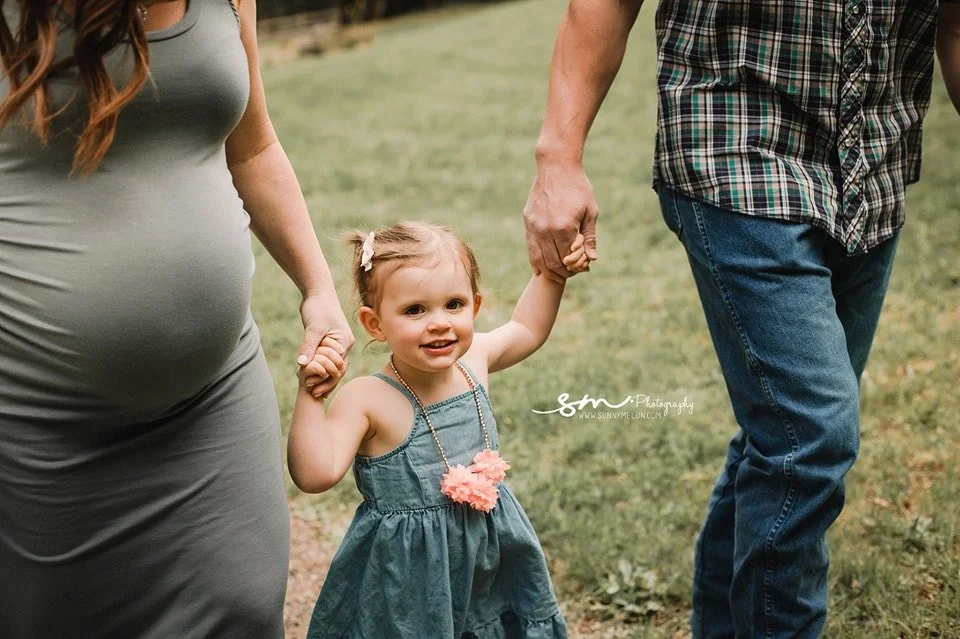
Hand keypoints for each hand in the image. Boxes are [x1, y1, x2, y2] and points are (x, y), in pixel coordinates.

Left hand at [297, 294, 354, 397]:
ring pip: (331, 366)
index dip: (326, 379)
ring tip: (310, 388)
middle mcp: (343, 345)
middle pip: (337, 370)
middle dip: (326, 382)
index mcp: (344, 343)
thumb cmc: (318, 307)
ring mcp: (336, 344)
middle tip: (313, 393)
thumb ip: (308, 346)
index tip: (313, 387)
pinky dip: (318, 367)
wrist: (317, 292)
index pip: (338, 367)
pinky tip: (308, 375)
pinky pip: (324, 359)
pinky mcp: (327, 342)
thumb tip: (302, 365)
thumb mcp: (314, 327)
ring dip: (321, 376)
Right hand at [522, 160, 598, 282]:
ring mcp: (534, 227)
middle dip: (563, 273)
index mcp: (565, 228)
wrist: (556, 167)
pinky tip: (541, 268)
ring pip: (539, 260)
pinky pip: (530, 248)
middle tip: (570, 273)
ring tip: (557, 274)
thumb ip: (590, 237)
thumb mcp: (590, 212)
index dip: (576, 268)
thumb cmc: (578, 188)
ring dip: (548, 271)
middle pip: (553, 263)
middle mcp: (546, 230)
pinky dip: (536, 261)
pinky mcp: (528, 222)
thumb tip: (592, 259)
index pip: (569, 259)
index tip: (582, 269)